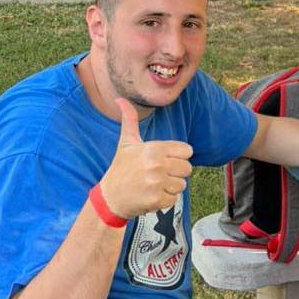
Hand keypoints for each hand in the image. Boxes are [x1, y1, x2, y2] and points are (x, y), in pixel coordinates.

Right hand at [98, 99, 193, 218]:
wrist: (110, 198)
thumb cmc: (121, 168)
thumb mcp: (126, 143)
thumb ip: (130, 120)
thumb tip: (120, 99)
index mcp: (154, 149)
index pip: (187, 151)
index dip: (178, 157)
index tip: (165, 160)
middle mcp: (156, 165)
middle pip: (187, 168)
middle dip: (176, 172)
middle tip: (159, 174)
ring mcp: (157, 183)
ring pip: (182, 184)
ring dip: (171, 187)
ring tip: (154, 184)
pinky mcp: (157, 199)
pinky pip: (175, 198)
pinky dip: (166, 199)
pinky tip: (152, 195)